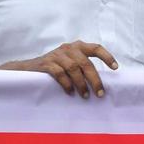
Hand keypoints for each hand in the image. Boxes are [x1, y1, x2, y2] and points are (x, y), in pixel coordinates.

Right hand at [3, 41, 118, 98]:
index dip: (107, 56)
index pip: (96, 48)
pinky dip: (67, 84)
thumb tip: (100, 83)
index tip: (115, 68)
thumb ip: (83, 66)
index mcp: (78, 46)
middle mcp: (69, 48)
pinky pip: (59, 73)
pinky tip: (70, 93)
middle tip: (100, 93)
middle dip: (95, 79)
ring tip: (85, 96)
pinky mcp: (46, 63)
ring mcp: (57, 55)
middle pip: (86, 63)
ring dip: (81, 84)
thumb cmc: (55, 67)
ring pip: (74, 68)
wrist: (28, 68)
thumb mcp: (70, 62)